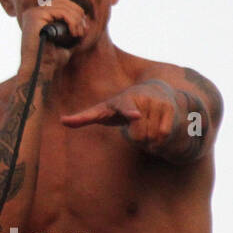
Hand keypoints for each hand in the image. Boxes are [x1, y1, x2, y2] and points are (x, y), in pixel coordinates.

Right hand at [18, 0, 88, 78]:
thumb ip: (72, 30)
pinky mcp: (35, 17)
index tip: (83, 29)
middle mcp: (33, 12)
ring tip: (78, 34)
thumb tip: (86, 20)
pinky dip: (72, 21)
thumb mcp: (65, 42)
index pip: (61, 2)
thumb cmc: (51, 60)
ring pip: (63, 6)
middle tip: (82, 32)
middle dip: (78, 14)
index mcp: (38, 16)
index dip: (76, 12)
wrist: (40, 70)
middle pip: (63, 1)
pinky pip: (60, 12)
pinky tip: (74, 33)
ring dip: (76, 20)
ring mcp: (33, 13)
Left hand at [61, 80, 179, 153]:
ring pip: (151, 137)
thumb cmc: (122, 105)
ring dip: (147, 140)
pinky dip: (158, 140)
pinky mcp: (170, 109)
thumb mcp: (104, 110)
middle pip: (138, 135)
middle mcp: (141, 99)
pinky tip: (156, 129)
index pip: (125, 107)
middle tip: (135, 127)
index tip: (135, 115)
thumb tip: (62, 120)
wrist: (156, 92)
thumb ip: (84, 117)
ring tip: (145, 126)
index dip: (129, 111)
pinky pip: (163, 136)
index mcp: (122, 100)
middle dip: (136, 138)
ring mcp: (157, 103)